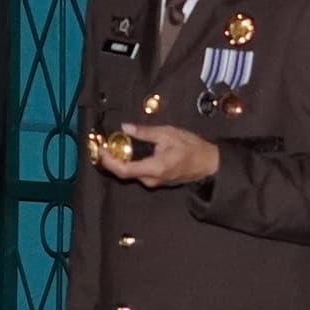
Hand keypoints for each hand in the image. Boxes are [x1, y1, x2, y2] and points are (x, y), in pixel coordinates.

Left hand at [98, 122, 220, 188]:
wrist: (208, 164)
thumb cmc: (191, 147)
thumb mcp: (168, 133)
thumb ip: (145, 132)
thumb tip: (125, 127)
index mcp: (154, 168)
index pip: (123, 170)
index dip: (109, 161)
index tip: (101, 149)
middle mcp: (151, 179)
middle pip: (124, 172)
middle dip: (112, 159)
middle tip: (104, 143)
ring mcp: (154, 182)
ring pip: (131, 172)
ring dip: (121, 160)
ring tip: (114, 144)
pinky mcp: (156, 180)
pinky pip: (138, 172)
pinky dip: (130, 162)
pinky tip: (128, 150)